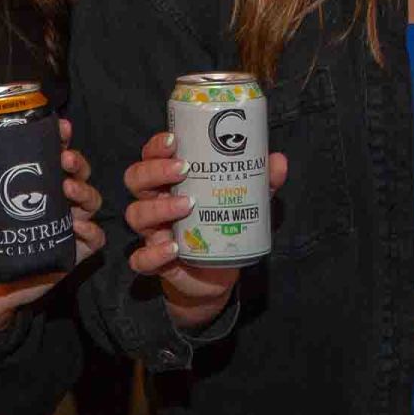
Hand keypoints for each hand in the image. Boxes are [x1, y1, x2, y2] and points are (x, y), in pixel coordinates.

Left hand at [0, 116, 106, 343]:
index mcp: (30, 187)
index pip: (51, 157)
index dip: (59, 140)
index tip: (60, 127)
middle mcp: (52, 204)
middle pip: (78, 175)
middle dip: (77, 163)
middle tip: (64, 158)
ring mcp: (64, 229)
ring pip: (91, 203)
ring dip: (85, 191)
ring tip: (67, 188)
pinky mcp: (71, 255)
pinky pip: (94, 241)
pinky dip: (92, 231)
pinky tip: (78, 226)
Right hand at [121, 131, 287, 333]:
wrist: (217, 274)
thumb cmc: (222, 225)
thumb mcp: (244, 200)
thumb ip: (260, 181)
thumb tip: (278, 160)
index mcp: (170, 182)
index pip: (150, 156)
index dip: (155, 147)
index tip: (173, 140)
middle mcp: (155, 203)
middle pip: (136, 179)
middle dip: (154, 170)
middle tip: (183, 169)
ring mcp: (153, 233)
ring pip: (136, 215)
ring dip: (158, 208)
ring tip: (187, 204)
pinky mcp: (157, 263)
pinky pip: (142, 259)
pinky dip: (153, 253)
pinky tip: (173, 248)